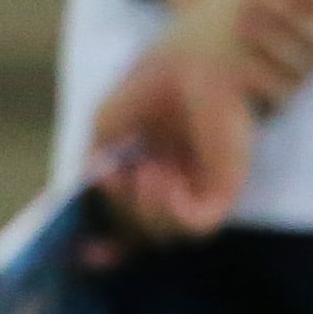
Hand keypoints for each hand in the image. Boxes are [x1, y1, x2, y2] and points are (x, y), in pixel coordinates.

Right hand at [85, 28, 256, 242]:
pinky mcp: (227, 185)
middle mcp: (177, 182)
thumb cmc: (160, 79)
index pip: (130, 219)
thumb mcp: (111, 120)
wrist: (198, 58)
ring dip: (145, 211)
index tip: (86, 255)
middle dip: (121, 210)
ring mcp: (201, 185)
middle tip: (118, 174)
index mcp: (149, 168)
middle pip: (143, 229)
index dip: (110, 244)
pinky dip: (174, 213)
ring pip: (170, 233)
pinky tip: (162, 181)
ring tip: (146, 171)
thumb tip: (86, 187)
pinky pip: (200, 224)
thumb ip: (97, 155)